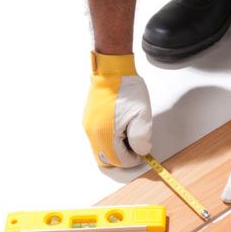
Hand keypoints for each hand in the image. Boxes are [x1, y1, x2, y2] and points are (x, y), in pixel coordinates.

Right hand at [83, 52, 151, 167]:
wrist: (112, 71)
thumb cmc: (128, 91)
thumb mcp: (142, 114)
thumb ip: (141, 137)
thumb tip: (140, 151)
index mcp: (105, 133)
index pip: (118, 160)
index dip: (132, 160)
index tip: (142, 151)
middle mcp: (92, 133)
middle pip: (106, 160)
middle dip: (121, 159)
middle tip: (134, 148)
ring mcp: (88, 126)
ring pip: (100, 151)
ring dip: (115, 150)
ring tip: (128, 137)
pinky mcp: (87, 120)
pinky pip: (97, 139)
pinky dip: (108, 142)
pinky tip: (120, 130)